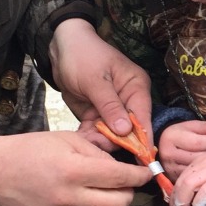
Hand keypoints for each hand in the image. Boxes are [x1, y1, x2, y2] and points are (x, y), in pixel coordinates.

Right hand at [0, 131, 150, 205]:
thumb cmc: (31, 150)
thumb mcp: (67, 139)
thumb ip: (98, 153)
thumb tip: (123, 165)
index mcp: (73, 171)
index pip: (120, 178)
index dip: (139, 175)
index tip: (147, 172)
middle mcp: (69, 199)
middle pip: (119, 205)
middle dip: (129, 193)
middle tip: (126, 183)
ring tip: (108, 193)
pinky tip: (90, 203)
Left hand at [48, 19, 152, 145]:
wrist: (61, 47)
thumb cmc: (83, 55)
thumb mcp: (95, 80)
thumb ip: (110, 106)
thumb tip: (126, 131)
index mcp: (136, 87)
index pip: (143, 117)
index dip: (143, 138)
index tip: (141, 158)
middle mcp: (128, 101)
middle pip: (129, 130)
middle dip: (116, 142)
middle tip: (101, 151)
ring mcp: (112, 110)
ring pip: (112, 134)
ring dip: (100, 142)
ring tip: (88, 148)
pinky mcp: (96, 115)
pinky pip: (96, 132)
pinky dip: (90, 138)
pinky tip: (81, 143)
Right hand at [158, 120, 205, 179]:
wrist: (165, 146)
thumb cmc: (181, 135)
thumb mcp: (192, 126)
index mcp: (171, 137)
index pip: (198, 142)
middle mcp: (168, 154)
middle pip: (199, 157)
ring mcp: (171, 168)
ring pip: (198, 168)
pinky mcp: (174, 178)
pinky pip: (195, 177)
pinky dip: (202, 171)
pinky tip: (204, 165)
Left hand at [170, 152, 205, 205]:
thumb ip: (199, 182)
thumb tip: (187, 200)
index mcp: (198, 162)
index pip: (180, 179)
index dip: (175, 195)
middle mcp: (202, 164)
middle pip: (181, 183)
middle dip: (177, 201)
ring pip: (188, 186)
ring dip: (185, 203)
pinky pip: (204, 192)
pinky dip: (199, 202)